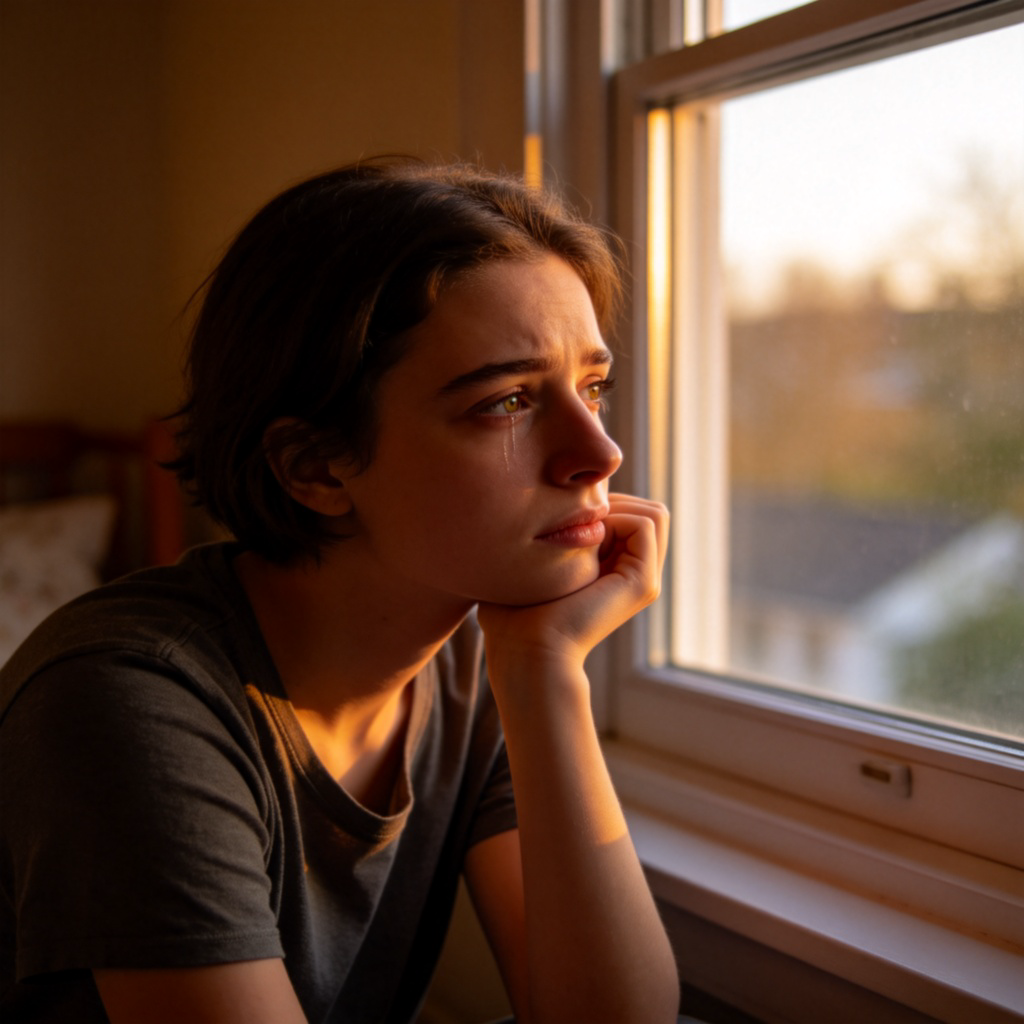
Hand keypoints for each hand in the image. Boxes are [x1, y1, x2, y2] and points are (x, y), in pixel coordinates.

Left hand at [477, 493, 668, 674]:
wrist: (524, 652)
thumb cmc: (511, 616)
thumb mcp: (526, 566)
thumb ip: (539, 539)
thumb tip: (533, 511)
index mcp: (612, 570)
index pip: (626, 510)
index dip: (596, 500)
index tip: (560, 516)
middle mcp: (633, 574)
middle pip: (645, 509)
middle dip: (612, 499)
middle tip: (573, 519)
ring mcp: (642, 579)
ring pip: (655, 513)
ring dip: (618, 506)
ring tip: (583, 528)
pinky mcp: (643, 583)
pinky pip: (647, 523)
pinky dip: (618, 516)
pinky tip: (587, 538)